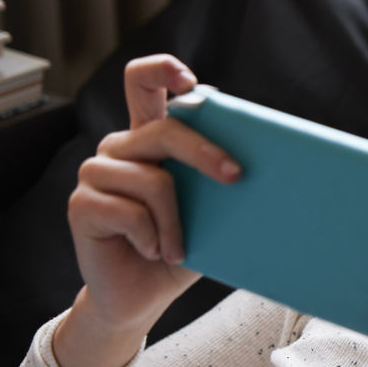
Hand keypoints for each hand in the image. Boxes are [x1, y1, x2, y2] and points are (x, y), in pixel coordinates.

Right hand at [54, 54, 241, 366]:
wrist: (142, 296)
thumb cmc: (181, 247)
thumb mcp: (212, 211)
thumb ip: (225, 180)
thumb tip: (286, 171)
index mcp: (149, 139)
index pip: (143, 84)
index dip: (161, 70)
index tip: (190, 81)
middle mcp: (119, 147)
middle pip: (163, 130)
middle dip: (205, 153)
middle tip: (237, 178)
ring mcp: (97, 174)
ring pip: (153, 180)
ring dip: (177, 222)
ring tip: (177, 248)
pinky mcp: (81, 205)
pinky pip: (129, 211)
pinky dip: (153, 237)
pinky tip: (152, 251)